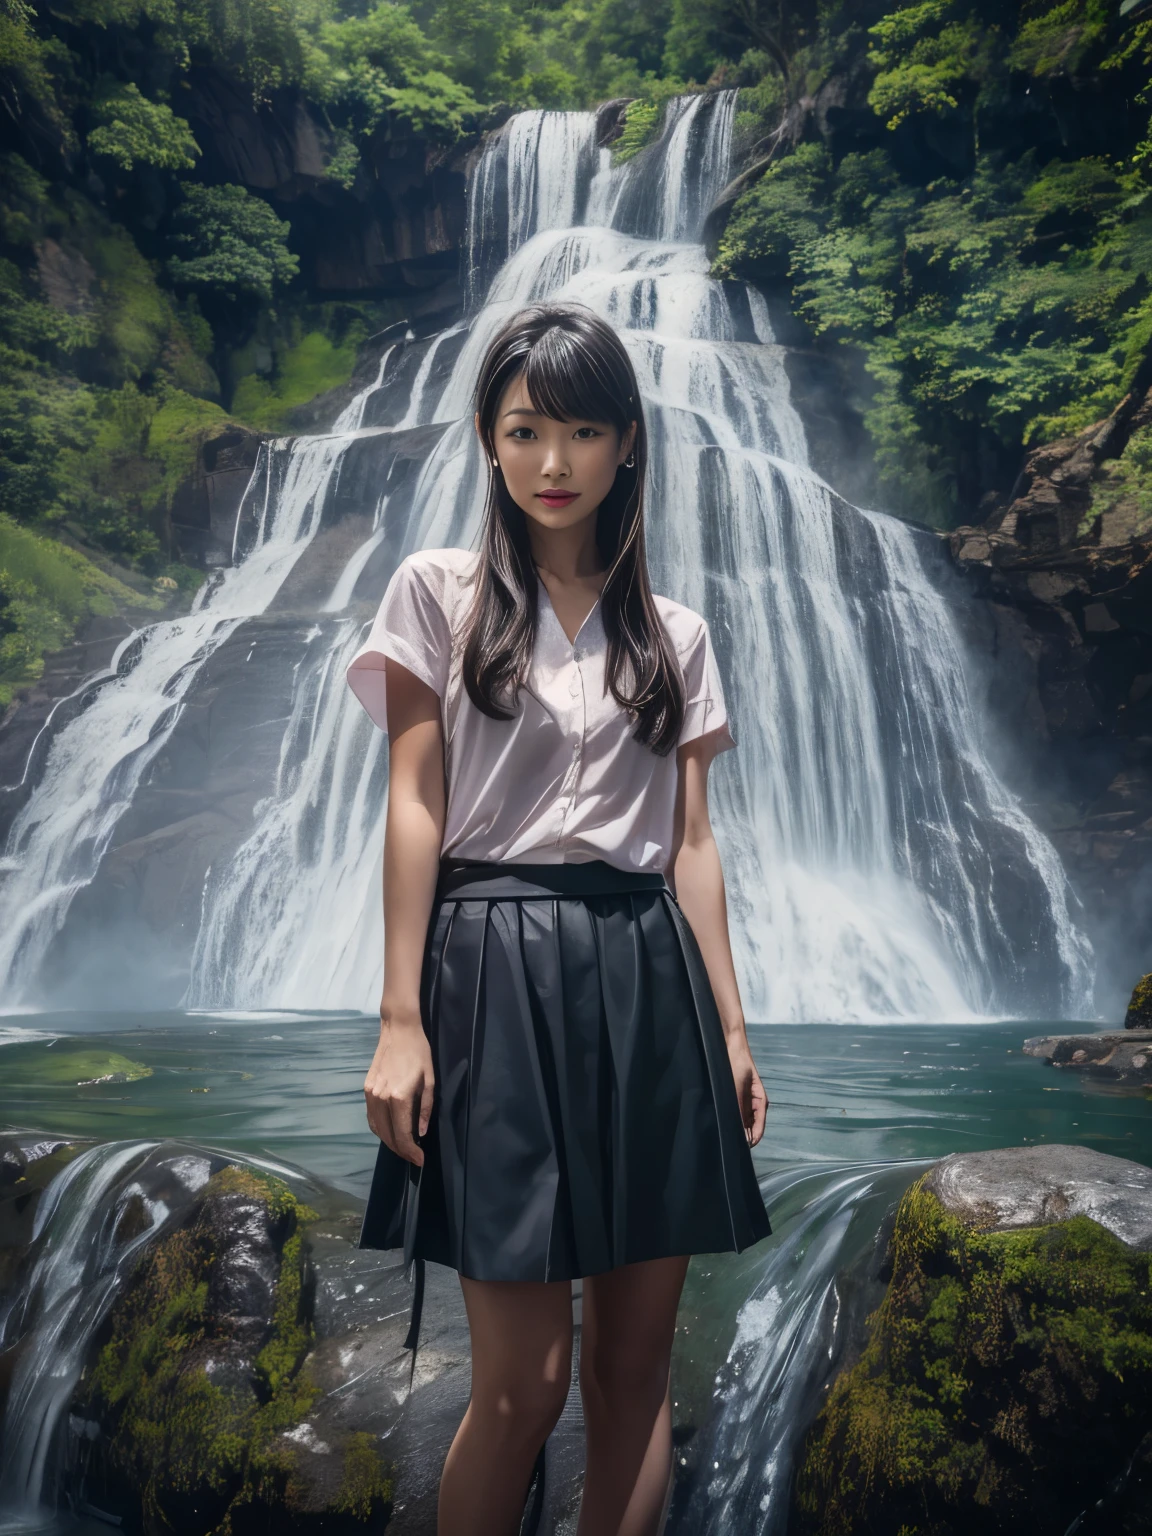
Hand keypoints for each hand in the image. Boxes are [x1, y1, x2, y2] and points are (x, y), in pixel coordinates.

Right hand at [364, 999, 434, 1166]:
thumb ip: (425, 1109)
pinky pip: (371, 1117)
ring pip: (376, 1128)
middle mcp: (381, 1098)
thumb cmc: (419, 1053)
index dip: (411, 1151)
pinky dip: (379, 1129)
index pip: (403, 1134)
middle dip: (401, 1150)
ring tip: (403, 1148)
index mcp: (399, 1097)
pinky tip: (390, 1132)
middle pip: (388, 1135)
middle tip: (414, 1157)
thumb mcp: (429, 1081)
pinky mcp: (366, 1088)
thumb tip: (420, 1133)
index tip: (420, 1160)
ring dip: (389, 1142)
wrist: (399, 1030)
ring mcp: (371, 1094)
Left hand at [727, 1035, 767, 1147]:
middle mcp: (754, 1105)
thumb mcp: (736, 1087)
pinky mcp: (735, 1098)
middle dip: (742, 1136)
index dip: (751, 1140)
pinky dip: (730, 1120)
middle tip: (729, 1145)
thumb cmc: (736, 1065)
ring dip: (735, 1128)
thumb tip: (736, 1128)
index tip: (742, 1148)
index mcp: (760, 1102)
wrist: (730, 1047)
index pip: (758, 1128)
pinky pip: (734, 1114)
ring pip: (741, 1122)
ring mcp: (744, 1102)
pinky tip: (721, 1123)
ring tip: (724, 1136)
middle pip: (750, 1127)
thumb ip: (737, 1107)